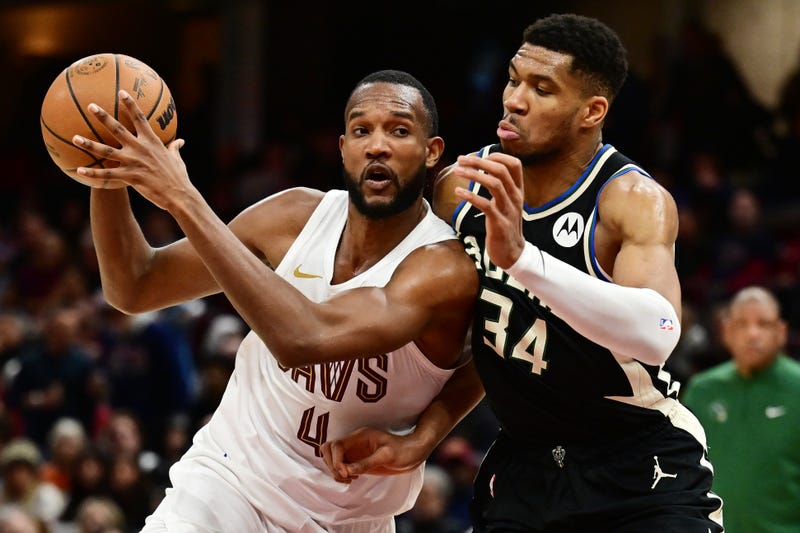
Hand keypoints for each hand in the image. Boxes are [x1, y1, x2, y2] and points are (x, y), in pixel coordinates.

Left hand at [71, 90, 192, 212]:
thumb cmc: (178, 177)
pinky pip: (107, 175)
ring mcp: (133, 162)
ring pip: (106, 151)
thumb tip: (181, 141)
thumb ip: (175, 148)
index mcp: (152, 141)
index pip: (140, 118)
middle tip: (90, 105)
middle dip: (103, 116)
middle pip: (117, 129)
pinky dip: (92, 173)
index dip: (130, 104)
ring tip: (74, 139)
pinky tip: (79, 170)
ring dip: (89, 144)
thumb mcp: (177, 159)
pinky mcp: (130, 177)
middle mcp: (140, 148)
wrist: (178, 195)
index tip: (121, 91)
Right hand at [321, 427, 427, 483]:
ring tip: (350, 479)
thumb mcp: (387, 456)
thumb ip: (366, 463)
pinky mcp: (357, 460)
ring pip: (332, 458)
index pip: (336, 445)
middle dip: (332, 464)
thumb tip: (346, 471)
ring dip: (335, 470)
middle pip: (328, 449)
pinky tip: (353, 479)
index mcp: (360, 436)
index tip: (346, 473)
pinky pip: (340, 465)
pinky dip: (341, 474)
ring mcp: (355, 451)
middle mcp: (354, 442)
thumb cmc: (404, 451)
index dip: (335, 460)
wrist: (414, 453)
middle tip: (346, 476)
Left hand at [453, 152, 525, 268]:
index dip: (496, 155)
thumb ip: (500, 188)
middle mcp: (516, 198)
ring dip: (474, 175)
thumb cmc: (505, 226)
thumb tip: (482, 169)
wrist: (512, 254)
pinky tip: (458, 191)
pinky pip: (486, 205)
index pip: (514, 164)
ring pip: (495, 184)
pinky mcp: (500, 224)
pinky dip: (471, 196)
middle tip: (461, 158)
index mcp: (518, 191)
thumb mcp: (506, 204)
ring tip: (457, 171)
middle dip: (480, 161)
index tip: (478, 154)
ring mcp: (509, 210)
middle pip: (501, 170)